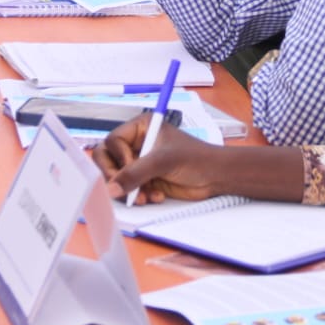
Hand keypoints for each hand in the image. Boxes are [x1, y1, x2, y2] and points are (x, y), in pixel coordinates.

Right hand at [93, 115, 220, 203]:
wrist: (216, 177)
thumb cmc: (195, 159)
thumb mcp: (163, 161)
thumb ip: (135, 173)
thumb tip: (110, 187)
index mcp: (141, 128)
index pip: (112, 141)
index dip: (118, 157)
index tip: (131, 166)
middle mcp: (137, 143)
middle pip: (108, 159)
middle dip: (116, 176)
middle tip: (123, 190)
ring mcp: (140, 162)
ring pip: (117, 177)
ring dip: (129, 190)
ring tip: (145, 196)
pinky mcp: (145, 179)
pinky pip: (129, 189)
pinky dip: (139, 195)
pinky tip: (156, 196)